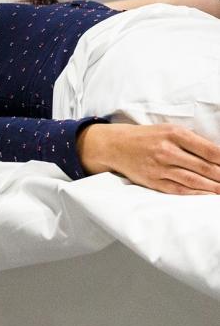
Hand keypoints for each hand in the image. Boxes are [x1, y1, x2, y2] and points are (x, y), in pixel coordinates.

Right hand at [77, 123, 219, 194]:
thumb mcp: (168, 130)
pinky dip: (195, 193)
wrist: (115, 145)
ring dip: (214, 187)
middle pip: (204, 167)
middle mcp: (166, 150)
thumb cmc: (146, 137)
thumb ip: (191, 141)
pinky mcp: (152, 180)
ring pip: (194, 180)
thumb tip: (217, 156)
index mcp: (174, 134)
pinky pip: (178, 189)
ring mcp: (159, 167)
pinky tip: (207, 195)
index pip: (209, 149)